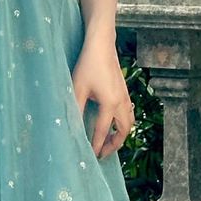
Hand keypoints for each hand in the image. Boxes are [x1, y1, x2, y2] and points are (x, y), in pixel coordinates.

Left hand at [71, 35, 134, 158]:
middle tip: (101, 153)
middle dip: (114, 144)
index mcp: (110, 103)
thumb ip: (75, 108)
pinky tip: (113, 123)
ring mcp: (125, 96)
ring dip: (121, 134)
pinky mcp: (125, 91)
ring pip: (129, 123)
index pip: (103, 131)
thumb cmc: (88, 65)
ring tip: (108, 142)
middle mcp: (121, 102)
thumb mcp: (77, 87)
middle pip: (123, 131)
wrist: (101, 45)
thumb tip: (71, 126)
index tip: (91, 156)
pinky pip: (129, 113)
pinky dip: (123, 124)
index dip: (97, 145)